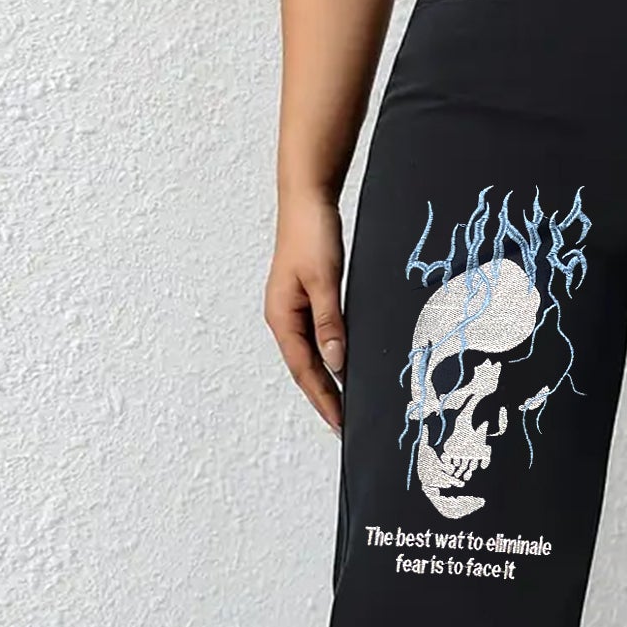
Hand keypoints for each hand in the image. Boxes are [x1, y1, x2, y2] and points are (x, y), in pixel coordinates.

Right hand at [264, 192, 345, 431]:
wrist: (307, 199)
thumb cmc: (312, 234)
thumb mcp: (324, 280)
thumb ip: (330, 322)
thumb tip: (335, 362)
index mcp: (281, 317)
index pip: (305, 370)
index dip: (323, 399)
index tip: (340, 424)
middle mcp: (283, 318)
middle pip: (304, 369)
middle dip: (323, 398)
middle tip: (344, 427)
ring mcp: (293, 310)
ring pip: (310, 356)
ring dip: (326, 382)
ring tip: (344, 407)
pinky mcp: (305, 300)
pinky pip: (316, 339)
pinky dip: (329, 358)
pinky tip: (341, 368)